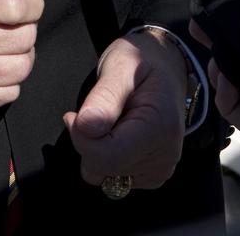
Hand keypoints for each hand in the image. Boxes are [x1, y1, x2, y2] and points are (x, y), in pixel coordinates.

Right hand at [0, 0, 42, 110]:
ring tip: (5, 42)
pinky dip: (9, 77)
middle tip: (11, 20)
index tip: (26, 0)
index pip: (16, 5)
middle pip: (23, 38)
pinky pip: (8, 93)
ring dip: (22, 53)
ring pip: (20, 69)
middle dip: (26, 26)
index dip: (32, 1)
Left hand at [64, 32, 186, 188]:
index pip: (108, 155)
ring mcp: (160, 168)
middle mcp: (166, 155)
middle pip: (104, 167)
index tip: (73, 114)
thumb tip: (86, 127)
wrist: (165, 65)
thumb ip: (104, 97)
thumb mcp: (119, 65)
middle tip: (95, 109)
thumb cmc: (141, 60)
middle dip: (88, 141)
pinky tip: (117, 131)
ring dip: (97, 148)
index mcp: (160, 127)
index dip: (81, 137)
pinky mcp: (152, 175)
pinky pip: (113, 177)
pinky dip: (107, 156)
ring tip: (111, 118)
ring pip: (105, 175)